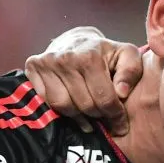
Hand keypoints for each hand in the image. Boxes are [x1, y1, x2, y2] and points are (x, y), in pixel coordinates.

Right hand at [25, 27, 143, 134]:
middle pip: (84, 105)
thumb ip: (131, 72)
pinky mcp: (32, 68)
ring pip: (63, 106)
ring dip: (79, 117)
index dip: (115, 115)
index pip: (104, 98)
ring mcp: (46, 63)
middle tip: (105, 119)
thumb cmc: (106, 52)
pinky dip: (60, 110)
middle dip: (99, 116)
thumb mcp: (127, 55)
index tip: (121, 123)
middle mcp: (65, 59)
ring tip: (90, 118)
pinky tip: (73, 109)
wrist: (77, 40)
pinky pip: (46, 101)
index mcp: (90, 56)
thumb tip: (122, 92)